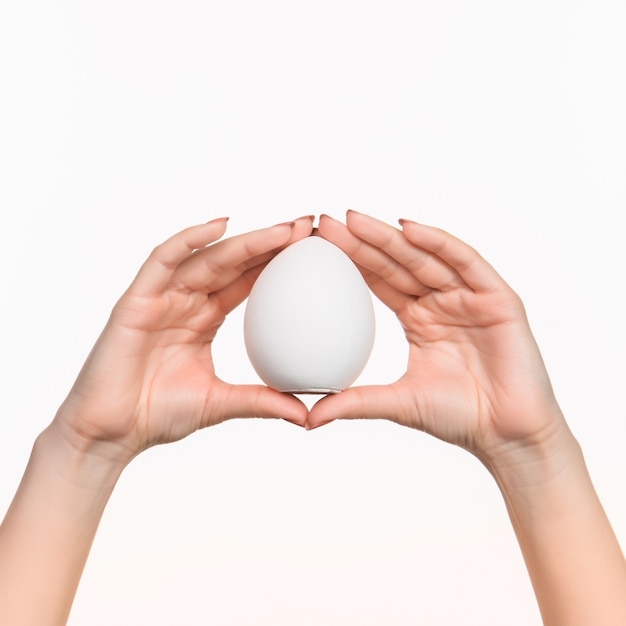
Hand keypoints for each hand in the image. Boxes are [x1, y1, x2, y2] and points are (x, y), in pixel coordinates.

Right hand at [55, 216, 313, 464]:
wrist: (111, 434)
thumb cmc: (158, 414)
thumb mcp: (221, 403)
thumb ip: (261, 401)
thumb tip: (307, 414)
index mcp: (205, 318)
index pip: (247, 281)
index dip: (278, 264)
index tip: (313, 252)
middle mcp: (185, 301)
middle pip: (233, 262)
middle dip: (270, 243)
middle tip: (307, 228)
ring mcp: (161, 298)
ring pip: (207, 257)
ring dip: (245, 240)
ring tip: (283, 230)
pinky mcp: (136, 300)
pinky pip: (163, 261)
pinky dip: (189, 240)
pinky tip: (220, 226)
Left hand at [308, 212, 565, 464]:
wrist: (508, 436)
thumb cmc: (459, 417)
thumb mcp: (398, 403)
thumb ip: (356, 402)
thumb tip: (310, 418)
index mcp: (419, 318)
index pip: (380, 281)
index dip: (350, 261)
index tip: (316, 246)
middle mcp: (442, 301)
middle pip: (397, 262)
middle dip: (362, 241)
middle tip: (325, 222)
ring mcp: (470, 297)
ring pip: (425, 257)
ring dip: (390, 237)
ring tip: (354, 220)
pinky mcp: (498, 298)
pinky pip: (465, 262)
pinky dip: (438, 243)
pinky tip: (408, 228)